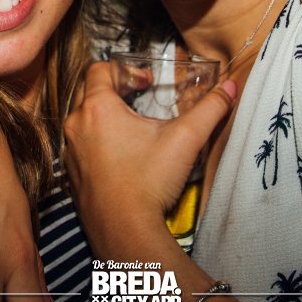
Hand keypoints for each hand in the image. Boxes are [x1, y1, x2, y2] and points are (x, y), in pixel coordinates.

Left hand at [63, 61, 236, 247]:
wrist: (125, 231)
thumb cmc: (149, 182)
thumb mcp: (185, 139)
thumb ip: (211, 108)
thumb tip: (230, 86)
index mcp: (98, 108)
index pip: (100, 70)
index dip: (126, 70)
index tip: (147, 83)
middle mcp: (76, 126)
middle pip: (91, 93)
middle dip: (116, 91)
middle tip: (141, 100)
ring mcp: (71, 152)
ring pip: (84, 121)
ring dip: (106, 118)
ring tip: (133, 128)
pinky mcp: (71, 176)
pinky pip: (81, 147)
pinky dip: (98, 143)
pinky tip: (123, 158)